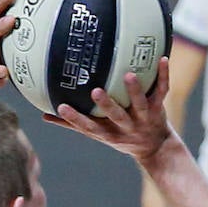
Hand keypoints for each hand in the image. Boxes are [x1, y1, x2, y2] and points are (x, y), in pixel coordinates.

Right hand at [46, 59, 173, 164]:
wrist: (155, 147)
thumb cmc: (121, 136)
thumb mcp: (99, 133)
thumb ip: (74, 124)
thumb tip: (44, 115)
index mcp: (109, 132)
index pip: (90, 127)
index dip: (76, 119)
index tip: (61, 107)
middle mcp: (127, 126)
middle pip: (116, 116)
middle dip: (106, 105)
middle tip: (95, 91)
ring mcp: (144, 118)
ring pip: (140, 105)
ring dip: (134, 91)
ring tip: (129, 75)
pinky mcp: (159, 108)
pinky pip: (162, 91)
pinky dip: (163, 76)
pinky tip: (163, 59)